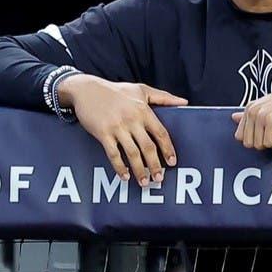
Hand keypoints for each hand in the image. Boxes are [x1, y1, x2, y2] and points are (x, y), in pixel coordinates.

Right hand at [64, 74, 186, 184]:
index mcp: (143, 110)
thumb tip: (184, 102)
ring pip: (132, 154)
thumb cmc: (116, 90)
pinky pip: (114, 154)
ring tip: (145, 182)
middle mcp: (132, 120)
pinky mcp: (103, 133)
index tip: (172, 162)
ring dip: (140, 170)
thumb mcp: (141, 90)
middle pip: (148, 147)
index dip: (167, 149)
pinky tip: (125, 176)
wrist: (87, 89)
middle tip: (159, 178)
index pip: (160, 133)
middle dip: (155, 165)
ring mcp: (117, 127)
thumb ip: (164, 97)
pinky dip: (120, 167)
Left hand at [231, 82, 271, 149]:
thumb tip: (234, 118)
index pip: (240, 136)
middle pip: (249, 144)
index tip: (269, 129)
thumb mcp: (268, 105)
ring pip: (260, 145)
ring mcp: (262, 116)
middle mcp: (253, 111)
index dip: (256, 138)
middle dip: (264, 141)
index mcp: (250, 107)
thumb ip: (250, 114)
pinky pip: (271, 144)